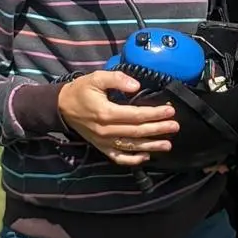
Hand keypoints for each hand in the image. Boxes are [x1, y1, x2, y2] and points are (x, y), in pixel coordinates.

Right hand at [57, 71, 180, 165]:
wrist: (62, 107)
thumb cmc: (81, 90)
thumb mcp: (97, 78)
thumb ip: (117, 79)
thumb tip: (136, 86)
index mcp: (106, 113)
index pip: (136, 115)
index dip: (154, 114)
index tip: (170, 111)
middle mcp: (106, 130)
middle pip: (137, 132)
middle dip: (158, 129)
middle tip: (175, 127)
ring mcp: (103, 141)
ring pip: (131, 147)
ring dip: (151, 146)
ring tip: (168, 144)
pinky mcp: (101, 147)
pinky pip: (118, 158)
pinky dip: (132, 160)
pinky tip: (146, 157)